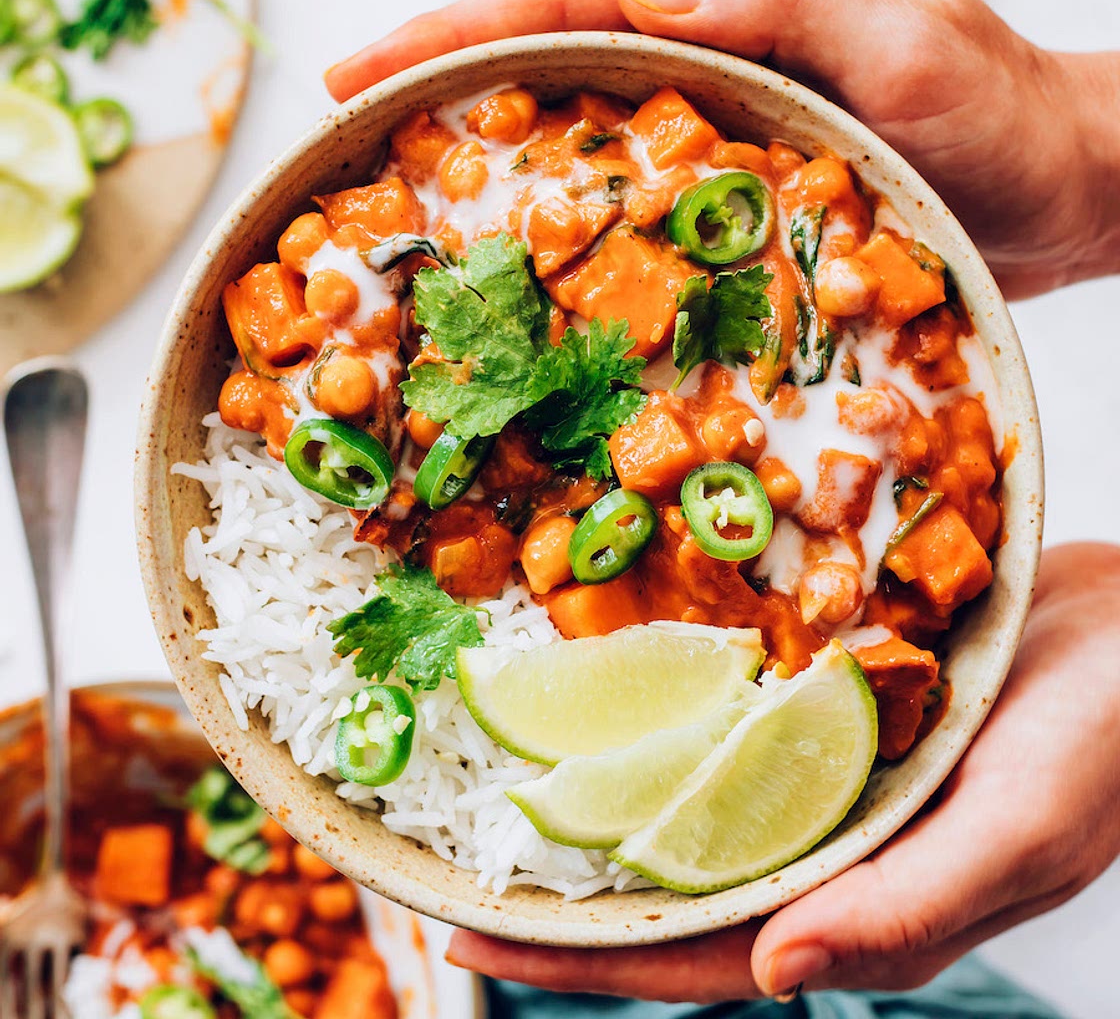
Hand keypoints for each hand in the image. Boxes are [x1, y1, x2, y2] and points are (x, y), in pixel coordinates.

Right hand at [325, 0, 1119, 298]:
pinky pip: (629, 214)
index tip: (351, 75)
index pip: (559, 5)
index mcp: (724, 1)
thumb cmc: (999, 116)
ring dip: (490, 175)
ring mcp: (712, 132)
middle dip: (438, 101)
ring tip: (404, 225)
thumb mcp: (904, 43)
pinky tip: (528, 284)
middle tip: (344, 151)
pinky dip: (570, 241)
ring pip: (575, 143)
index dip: (449, 38)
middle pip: (544, 68)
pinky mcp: (728, 198)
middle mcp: (704, 58)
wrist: (1056, 188)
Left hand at [444, 542, 1119, 999]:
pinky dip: (662, 717)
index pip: (697, 948)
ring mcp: (822, 776)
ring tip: (499, 774)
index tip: (467, 931)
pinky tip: (601, 689)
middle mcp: (827, 844)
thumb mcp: (1024, 823)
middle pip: (669, 876)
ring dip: (599, 794)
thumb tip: (772, 976)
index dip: (580, 954)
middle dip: (562, 882)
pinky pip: (725, 723)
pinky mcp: (826, 709)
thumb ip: (909, 905)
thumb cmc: (1110, 735)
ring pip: (687, 800)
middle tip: (449, 856)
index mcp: (866, 902)